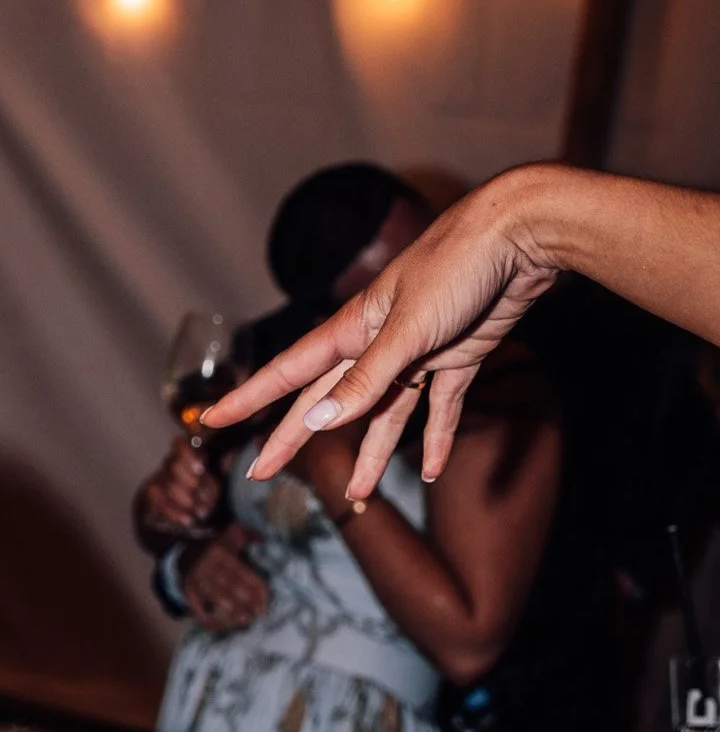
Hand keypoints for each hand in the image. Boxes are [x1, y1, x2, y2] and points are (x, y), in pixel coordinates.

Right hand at [135, 439, 220, 544]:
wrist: (182, 513)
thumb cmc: (202, 493)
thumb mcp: (213, 481)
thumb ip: (218, 471)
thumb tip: (229, 462)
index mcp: (185, 454)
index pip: (180, 445)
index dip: (189, 456)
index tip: (201, 469)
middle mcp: (169, 463)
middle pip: (174, 465)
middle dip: (191, 482)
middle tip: (205, 497)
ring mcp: (158, 478)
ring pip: (168, 484)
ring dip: (187, 499)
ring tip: (202, 512)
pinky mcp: (151, 495)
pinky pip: (160, 502)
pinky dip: (176, 512)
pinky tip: (189, 520)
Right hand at [181, 526, 270, 633]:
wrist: (183, 551)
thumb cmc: (216, 545)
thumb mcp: (231, 533)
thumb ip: (249, 535)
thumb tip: (264, 540)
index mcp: (220, 552)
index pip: (242, 571)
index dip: (256, 586)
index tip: (267, 598)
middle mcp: (206, 566)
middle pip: (231, 586)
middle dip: (247, 600)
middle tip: (259, 613)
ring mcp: (195, 580)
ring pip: (216, 597)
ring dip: (233, 610)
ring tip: (246, 619)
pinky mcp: (187, 591)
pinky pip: (197, 608)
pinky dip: (208, 619)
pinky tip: (220, 627)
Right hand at [204, 172, 557, 503]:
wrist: (520, 235)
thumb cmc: (456, 267)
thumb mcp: (406, 331)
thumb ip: (363, 380)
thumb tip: (316, 423)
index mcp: (353, 329)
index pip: (288, 372)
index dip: (249, 397)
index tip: (211, 418)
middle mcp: (378, 344)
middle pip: (328, 402)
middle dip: (296, 438)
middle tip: (263, 473)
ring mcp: (419, 353)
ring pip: (385, 414)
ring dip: (373, 454)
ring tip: (359, 496)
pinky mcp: (459, 358)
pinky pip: (441, 408)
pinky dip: (438, 439)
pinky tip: (432, 469)